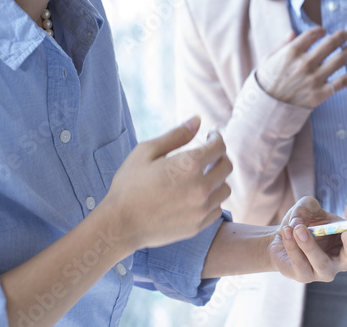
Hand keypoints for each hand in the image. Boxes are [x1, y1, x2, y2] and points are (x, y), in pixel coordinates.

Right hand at [102, 116, 231, 249]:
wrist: (120, 225)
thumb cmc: (129, 185)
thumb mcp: (146, 151)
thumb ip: (176, 135)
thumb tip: (197, 120)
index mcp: (189, 165)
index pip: (219, 146)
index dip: (216, 137)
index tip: (210, 136)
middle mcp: (201, 187)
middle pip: (226, 166)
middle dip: (219, 156)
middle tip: (207, 154)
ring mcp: (201, 209)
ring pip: (225, 189)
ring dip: (217, 179)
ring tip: (202, 176)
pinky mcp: (198, 226)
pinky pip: (217, 209)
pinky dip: (212, 200)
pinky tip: (197, 196)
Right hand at [255, 28, 346, 108]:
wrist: (265, 110)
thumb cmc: (265, 83)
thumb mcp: (267, 60)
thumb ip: (282, 45)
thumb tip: (293, 33)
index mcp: (291, 52)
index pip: (312, 34)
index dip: (320, 30)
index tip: (324, 31)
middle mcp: (305, 63)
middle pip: (330, 44)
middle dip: (341, 37)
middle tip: (346, 34)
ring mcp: (314, 78)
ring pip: (339, 60)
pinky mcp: (320, 94)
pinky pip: (341, 82)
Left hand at [268, 197, 346, 282]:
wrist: (279, 237)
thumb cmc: (301, 222)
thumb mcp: (306, 207)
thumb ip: (307, 206)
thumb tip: (302, 219)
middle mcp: (340, 258)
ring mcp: (324, 271)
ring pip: (321, 262)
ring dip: (309, 243)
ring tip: (297, 227)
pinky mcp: (305, 276)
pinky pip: (300, 263)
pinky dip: (292, 245)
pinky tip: (286, 231)